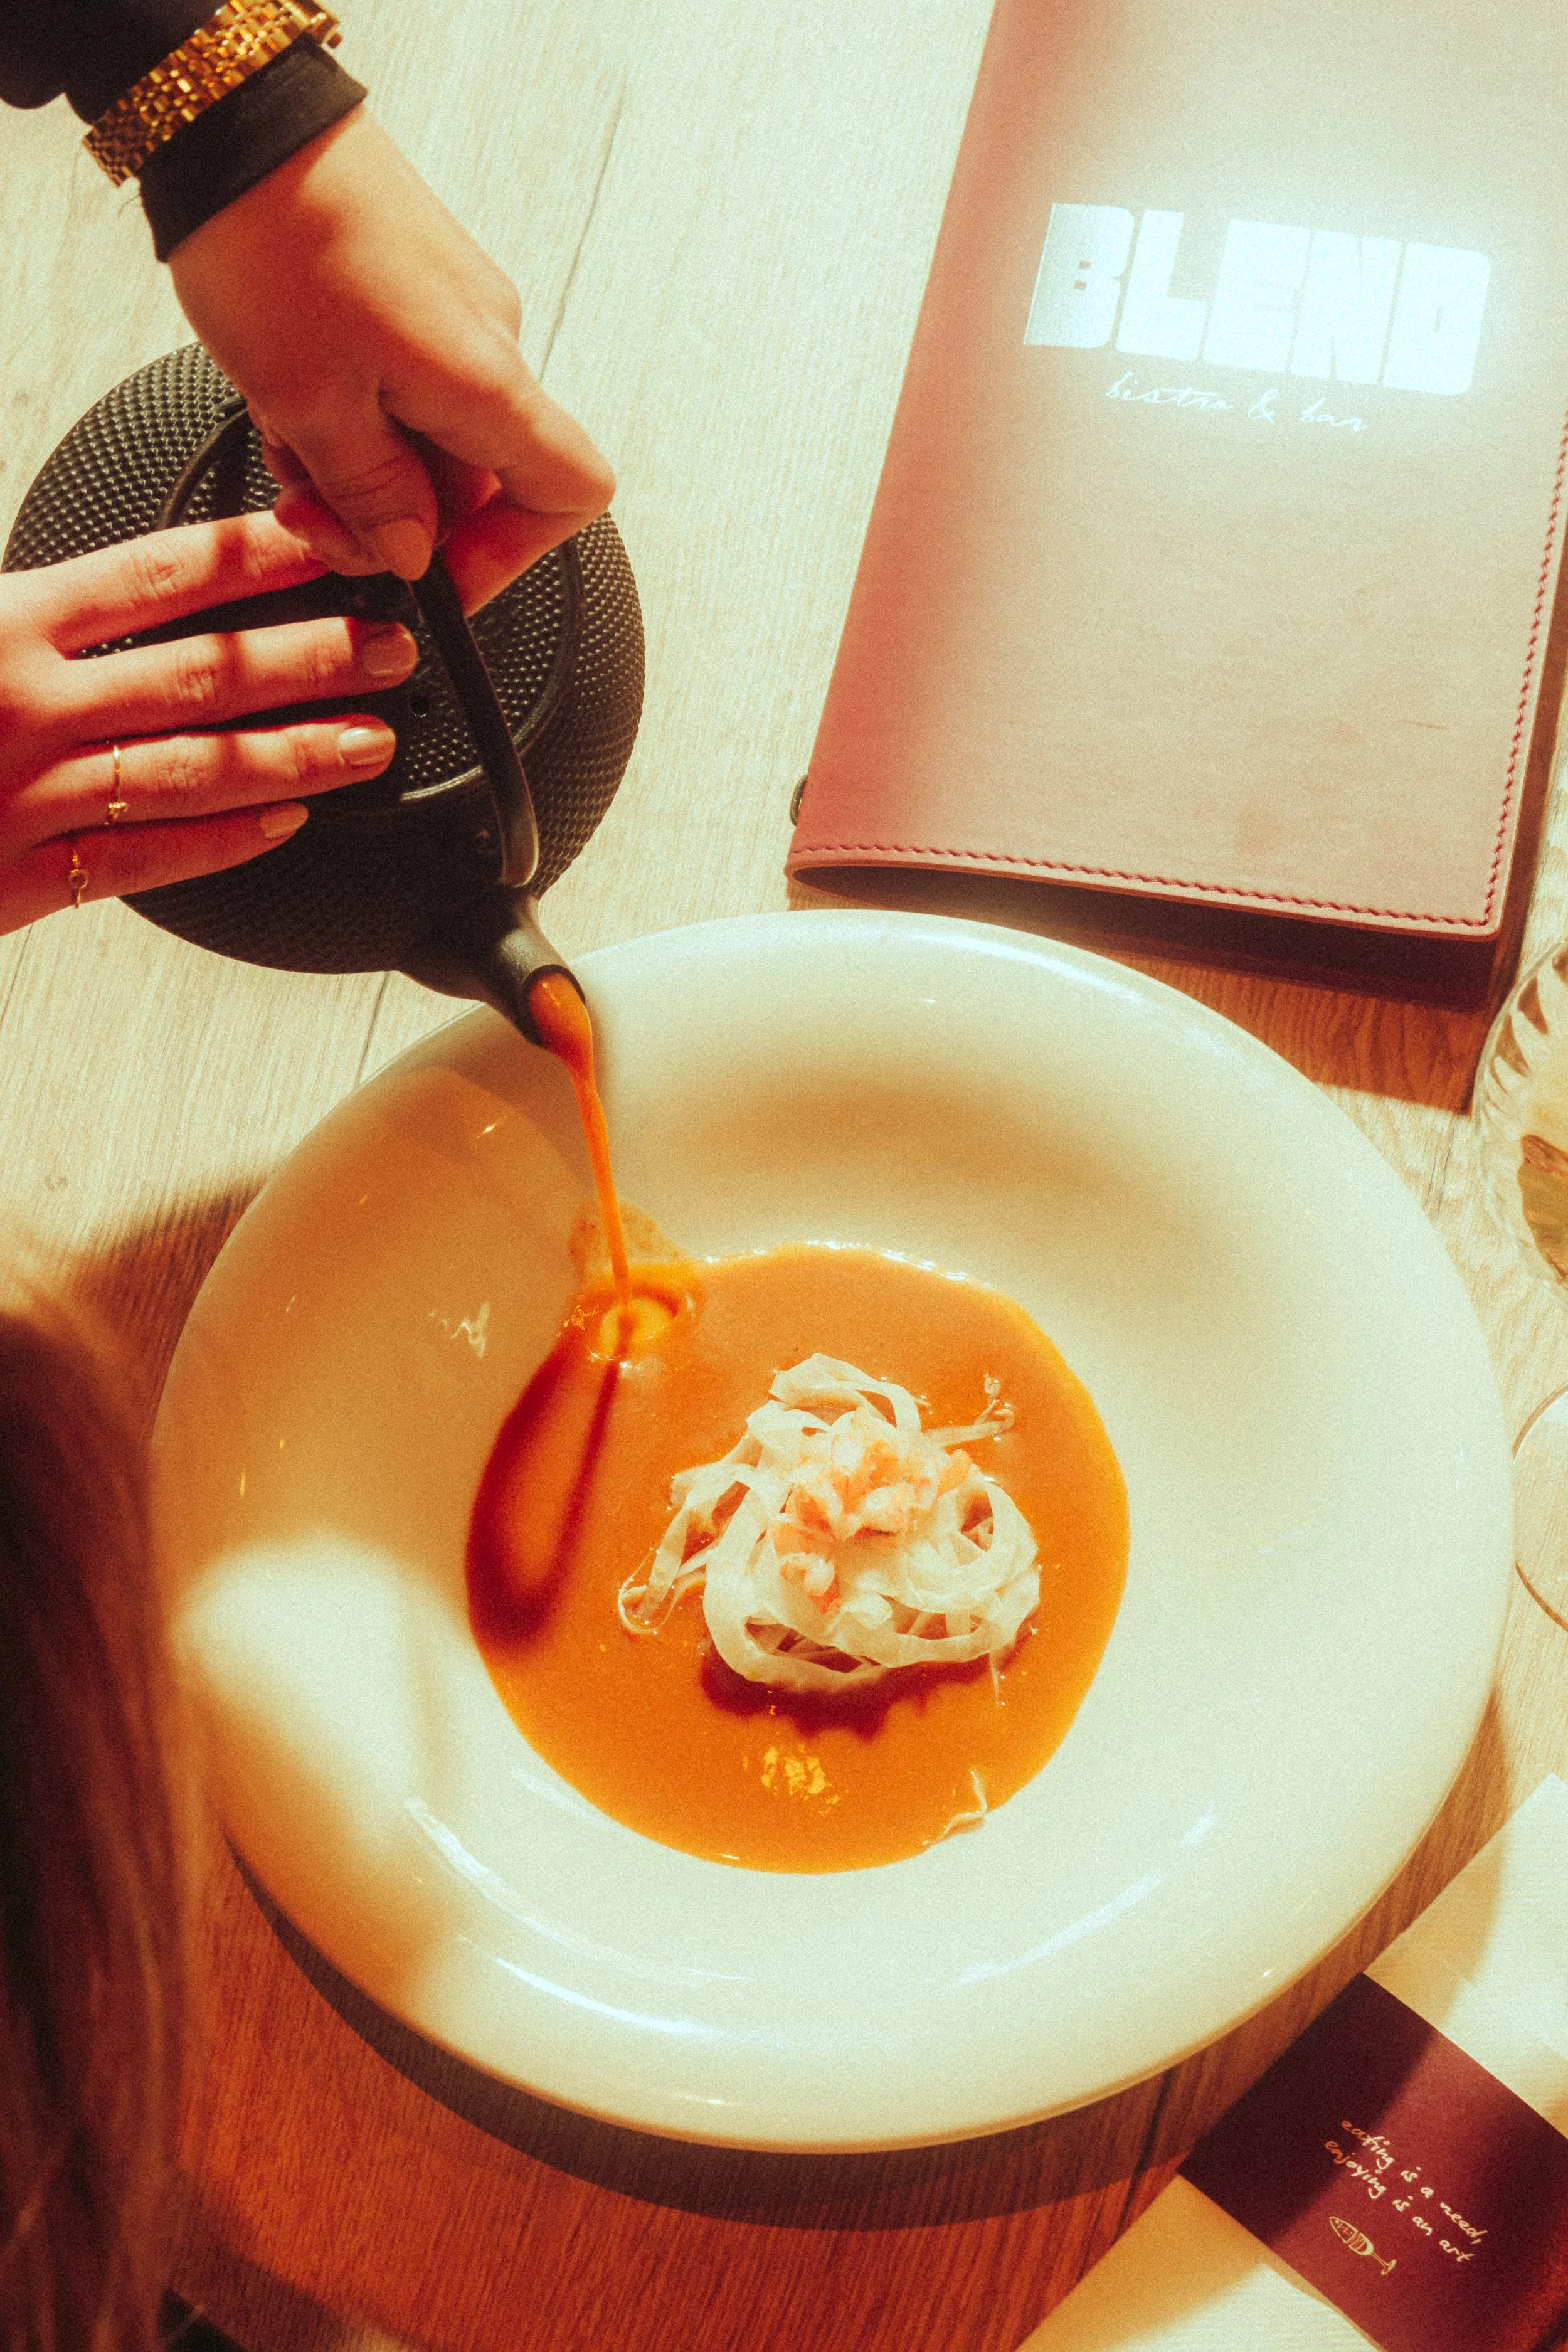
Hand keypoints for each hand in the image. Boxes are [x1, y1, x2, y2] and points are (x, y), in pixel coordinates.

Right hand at [0, 510, 414, 932]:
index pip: (156, 575)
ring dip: (294, 754)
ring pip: (193, 769)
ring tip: (371, 739)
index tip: (331, 541)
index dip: (258, 557)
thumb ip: (26, 605)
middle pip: (201, 673)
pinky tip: (285, 825)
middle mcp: (24, 707)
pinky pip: (141, 861)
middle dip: (313, 658)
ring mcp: (27, 794)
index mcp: (0, 624)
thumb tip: (100, 576)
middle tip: (391, 647)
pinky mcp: (18, 877)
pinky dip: (219, 844)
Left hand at [166, 108, 616, 611]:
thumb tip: (414, 553)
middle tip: (314, 517)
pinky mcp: (417, 289)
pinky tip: (291, 394)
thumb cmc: (273, 241)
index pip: (569, 492)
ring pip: (429, 435)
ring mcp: (456, 313)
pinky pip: (404, 383)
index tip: (441, 576)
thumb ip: (374, 499)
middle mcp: (489, 343)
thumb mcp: (310, 408)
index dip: (512, 555)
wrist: (235, 122)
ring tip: (285, 439)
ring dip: (357, 465)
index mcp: (485, 381)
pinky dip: (350, 411)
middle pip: (478, 479)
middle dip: (392, 517)